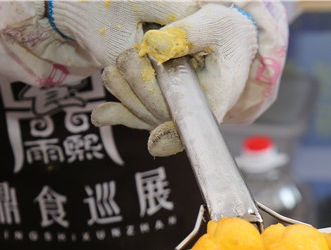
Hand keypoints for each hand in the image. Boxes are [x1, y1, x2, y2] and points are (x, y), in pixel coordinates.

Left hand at [49, 1, 288, 155]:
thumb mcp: (214, 25)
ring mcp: (176, 113)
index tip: (155, 144)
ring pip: (145, 117)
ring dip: (123, 94)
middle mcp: (196, 113)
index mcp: (215, 97)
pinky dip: (116, 115)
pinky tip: (100, 115)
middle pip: (162, 116)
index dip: (174, 137)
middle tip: (129, 57)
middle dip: (139, 88)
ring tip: (113, 71)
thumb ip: (186, 33)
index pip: (196, 126)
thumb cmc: (227, 34)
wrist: (230, 41)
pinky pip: (137, 118)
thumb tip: (153, 44)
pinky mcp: (162, 108)